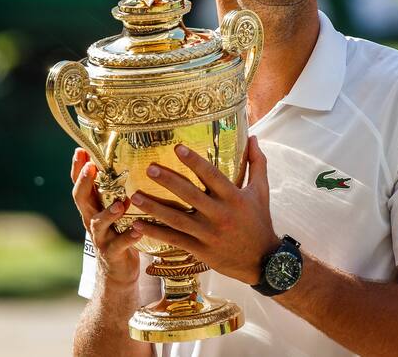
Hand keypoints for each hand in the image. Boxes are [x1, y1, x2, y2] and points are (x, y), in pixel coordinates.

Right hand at [71, 148, 140, 286]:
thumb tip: (128, 159)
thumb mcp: (113, 211)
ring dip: (109, 212)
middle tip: (90, 167)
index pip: (80, 184)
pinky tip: (138, 230)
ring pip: (98, 223)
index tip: (80, 150)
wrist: (118, 274)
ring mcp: (101, 237)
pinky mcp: (113, 254)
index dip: (77, 169)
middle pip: (82, 199)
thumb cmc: (119, 234)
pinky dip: (129, 237)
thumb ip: (116, 191)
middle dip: (84, 183)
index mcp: (93, 207)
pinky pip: (119, 245)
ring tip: (120, 204)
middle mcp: (92, 220)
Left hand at [130, 136, 278, 284]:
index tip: (176, 148)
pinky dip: (156, 232)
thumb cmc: (260, 221)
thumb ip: (256, 163)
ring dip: (154, 207)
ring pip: (177, 219)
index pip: (212, 175)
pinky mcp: (201, 250)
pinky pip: (175, 240)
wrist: (263, 261)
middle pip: (190, 195)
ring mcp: (208, 234)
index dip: (194, 161)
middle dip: (168, 181)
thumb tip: (253, 137)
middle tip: (149, 168)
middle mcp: (220, 214)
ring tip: (134, 197)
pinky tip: (138, 224)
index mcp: (233, 197)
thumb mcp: (261, 191)